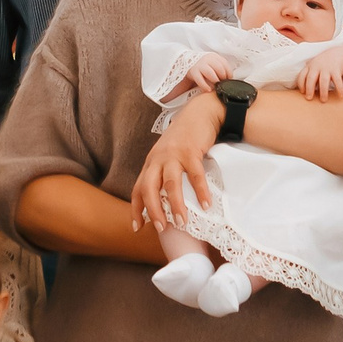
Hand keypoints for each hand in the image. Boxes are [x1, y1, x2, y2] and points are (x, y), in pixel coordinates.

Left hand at [131, 94, 222, 234]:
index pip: (138, 189)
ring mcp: (173, 155)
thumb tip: (165, 200)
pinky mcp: (191, 151)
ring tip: (182, 222)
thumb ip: (163, 173)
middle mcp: (158, 159)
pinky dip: (201, 192)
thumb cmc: (185, 138)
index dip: (136, 209)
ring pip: (170, 184)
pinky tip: (206, 205)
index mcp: (151, 163)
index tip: (137, 227)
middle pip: (149, 188)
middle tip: (161, 229)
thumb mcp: (167, 155)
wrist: (200, 113)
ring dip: (176, 205)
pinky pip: (195, 176)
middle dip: (153, 210)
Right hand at [181, 52, 231, 91]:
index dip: (229, 73)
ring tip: (217, 86)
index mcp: (214, 56)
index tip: (229, 80)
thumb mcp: (212, 63)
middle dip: (223, 77)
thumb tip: (230, 79)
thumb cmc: (204, 65)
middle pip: (219, 68)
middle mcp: (207, 59)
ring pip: (210, 73)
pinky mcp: (193, 72)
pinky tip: (208, 90)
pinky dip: (205, 86)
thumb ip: (221, 68)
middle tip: (223, 84)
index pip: (225, 64)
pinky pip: (200, 80)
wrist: (187, 62)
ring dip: (215, 81)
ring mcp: (200, 65)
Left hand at [297, 54, 342, 101]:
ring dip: (323, 91)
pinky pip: (337, 80)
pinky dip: (339, 88)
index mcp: (310, 67)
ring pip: (324, 80)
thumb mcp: (313, 68)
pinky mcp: (336, 70)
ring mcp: (327, 68)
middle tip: (309, 98)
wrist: (337, 54)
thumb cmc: (322, 66)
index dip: (301, 84)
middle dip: (309, 89)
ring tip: (323, 100)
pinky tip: (340, 96)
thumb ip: (309, 79)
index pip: (302, 75)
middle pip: (311, 78)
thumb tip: (305, 94)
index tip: (302, 92)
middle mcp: (317, 67)